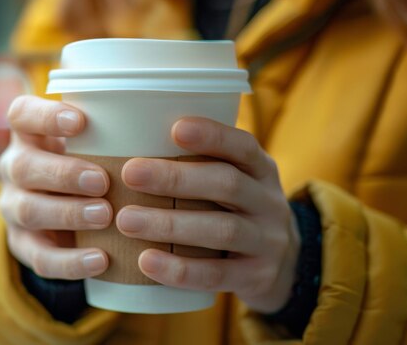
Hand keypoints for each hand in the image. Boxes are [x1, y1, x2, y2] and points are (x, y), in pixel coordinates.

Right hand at [0, 95, 110, 279]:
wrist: (69, 210)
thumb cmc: (92, 160)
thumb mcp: (96, 142)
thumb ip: (115, 133)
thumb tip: (172, 123)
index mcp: (29, 134)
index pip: (22, 115)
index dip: (45, 116)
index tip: (80, 121)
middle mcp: (14, 168)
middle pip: (23, 167)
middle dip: (63, 174)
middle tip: (102, 181)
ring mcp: (15, 208)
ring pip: (28, 211)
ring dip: (68, 214)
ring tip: (105, 215)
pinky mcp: (24, 246)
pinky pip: (41, 258)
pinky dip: (71, 261)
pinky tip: (101, 259)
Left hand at [116, 117, 299, 312]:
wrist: (281, 264)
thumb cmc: (235, 211)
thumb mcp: (234, 181)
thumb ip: (199, 165)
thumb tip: (132, 139)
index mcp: (261, 170)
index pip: (243, 146)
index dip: (213, 136)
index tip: (175, 129)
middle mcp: (269, 203)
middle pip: (228, 185)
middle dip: (176, 178)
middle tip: (130, 173)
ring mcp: (267, 242)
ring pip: (222, 230)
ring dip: (170, 224)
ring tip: (126, 220)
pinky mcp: (256, 277)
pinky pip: (216, 275)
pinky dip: (179, 269)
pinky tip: (146, 261)